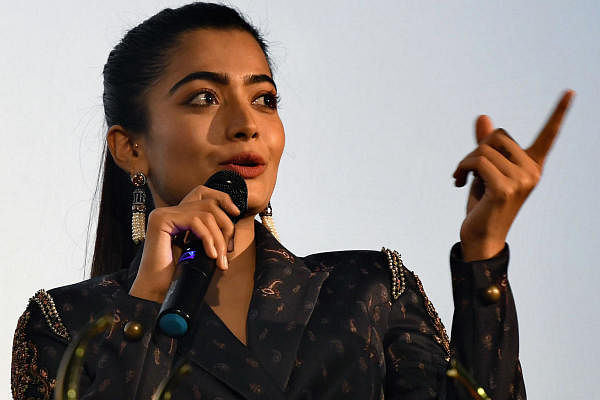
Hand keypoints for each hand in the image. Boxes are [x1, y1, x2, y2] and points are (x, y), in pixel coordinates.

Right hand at [129, 186, 239, 301]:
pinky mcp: (162, 219)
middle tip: (227, 253)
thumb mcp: (199, 248)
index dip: (225, 209)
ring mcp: (164, 214)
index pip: (207, 201)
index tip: (234, 227)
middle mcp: (170, 211)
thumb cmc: (177, 273)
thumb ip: (210, 232)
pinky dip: (208, 238)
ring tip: (219, 258)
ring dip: (218, 238)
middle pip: (209, 206)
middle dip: (225, 229)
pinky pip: (195, 221)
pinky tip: (210, 254)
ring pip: (205, 215)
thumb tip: (234, 218)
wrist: (157, 290)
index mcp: (178, 216)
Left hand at [453, 90, 574, 260]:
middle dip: (476, 149)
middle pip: (498, 135)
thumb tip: (482, 116)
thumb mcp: (484, 171)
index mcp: (532, 165)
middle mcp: (532, 171)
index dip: (558, 113)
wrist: (480, 237)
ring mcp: (521, 181)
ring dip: (465, 161)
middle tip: (468, 170)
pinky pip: (477, 161)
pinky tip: (459, 183)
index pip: (548, 135)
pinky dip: (461, 168)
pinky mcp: (505, 189)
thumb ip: (485, 145)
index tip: (569, 91)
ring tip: (463, 178)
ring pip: (483, 148)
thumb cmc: (483, 204)